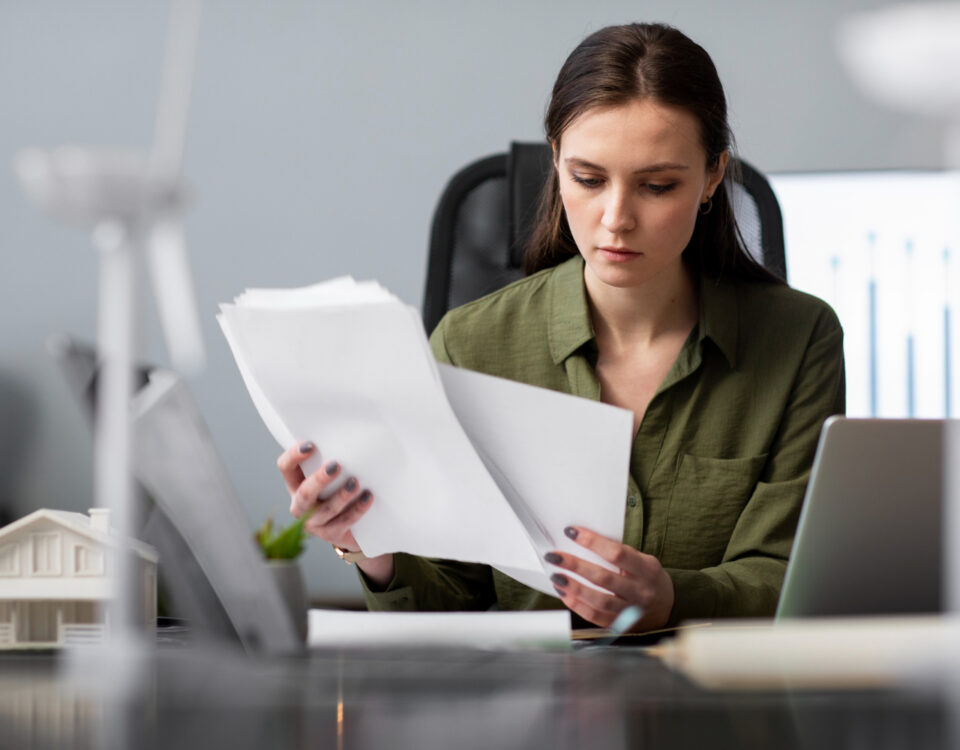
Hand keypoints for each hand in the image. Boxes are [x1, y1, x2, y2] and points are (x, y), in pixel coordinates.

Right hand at [276, 441, 394, 586]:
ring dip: (341, 495)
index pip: (286, 468)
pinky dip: (357, 509)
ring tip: (355, 483)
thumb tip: (351, 433)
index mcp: (296, 484)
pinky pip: (344, 522)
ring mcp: (315, 523)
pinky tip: (368, 498)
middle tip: (336, 465)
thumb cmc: (341, 491)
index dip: (294, 456)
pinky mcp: (332, 535)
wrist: (354, 528)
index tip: (311, 445)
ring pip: (326, 510)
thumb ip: (332, 460)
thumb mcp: (332, 476)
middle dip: (319, 479)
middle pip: (304, 493)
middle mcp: (301, 505)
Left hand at [544, 526, 673, 630]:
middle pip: (604, 578)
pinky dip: (577, 606)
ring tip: (556, 577)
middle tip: (554, 556)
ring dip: (574, 588)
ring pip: (599, 601)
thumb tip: (581, 542)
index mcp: (647, 569)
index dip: (592, 542)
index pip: (617, 553)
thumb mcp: (643, 560)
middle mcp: (640, 591)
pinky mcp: (621, 625)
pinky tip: (564, 594)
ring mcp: (631, 611)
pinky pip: (596, 616)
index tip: (571, 532)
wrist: (667, 607)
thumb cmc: (648, 577)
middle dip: (575, 566)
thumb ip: (620, 554)